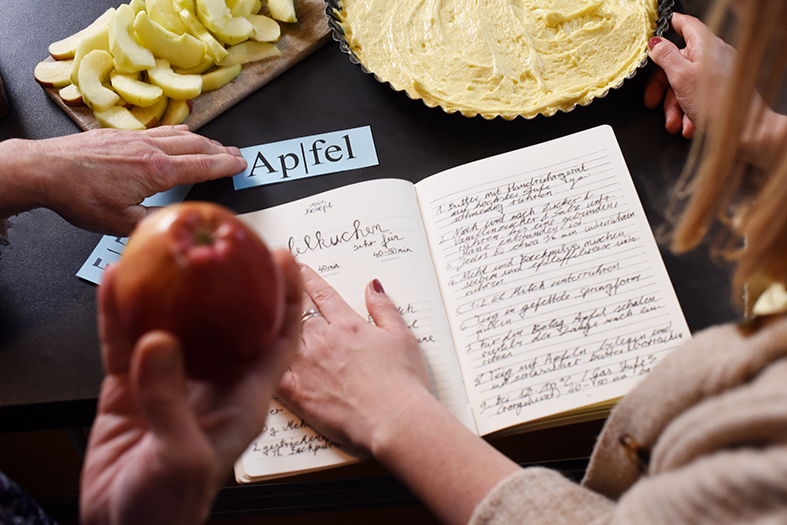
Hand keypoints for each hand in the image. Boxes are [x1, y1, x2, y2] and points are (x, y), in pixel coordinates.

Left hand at [0, 126, 246, 234]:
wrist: (46, 170)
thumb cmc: (78, 196)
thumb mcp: (121, 222)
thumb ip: (153, 222)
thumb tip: (172, 223)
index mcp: (156, 170)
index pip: (202, 166)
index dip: (225, 165)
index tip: (241, 164)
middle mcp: (150, 149)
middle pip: (197, 146)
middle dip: (220, 151)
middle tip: (237, 155)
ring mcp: (136, 138)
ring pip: (180, 135)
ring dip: (203, 141)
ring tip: (216, 145)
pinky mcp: (122, 134)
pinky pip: (161, 130)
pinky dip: (180, 133)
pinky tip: (180, 133)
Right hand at [80, 249, 301, 524]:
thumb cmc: (171, 508)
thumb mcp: (184, 457)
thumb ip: (172, 400)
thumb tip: (160, 341)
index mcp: (244, 399)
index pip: (277, 339)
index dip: (286, 299)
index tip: (285, 259)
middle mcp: (214, 382)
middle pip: (229, 321)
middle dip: (229, 282)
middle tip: (222, 243)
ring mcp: (171, 381)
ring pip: (175, 323)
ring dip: (170, 288)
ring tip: (165, 250)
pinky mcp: (131, 388)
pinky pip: (125, 341)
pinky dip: (119, 313)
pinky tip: (115, 284)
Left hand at [278, 266, 520, 524]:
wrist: (395, 418)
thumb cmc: (403, 382)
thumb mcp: (403, 336)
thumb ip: (384, 308)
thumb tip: (373, 285)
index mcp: (348, 326)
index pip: (323, 295)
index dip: (309, 280)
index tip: (298, 268)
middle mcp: (323, 340)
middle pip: (298, 316)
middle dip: (289, 305)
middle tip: (277, 293)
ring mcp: (307, 366)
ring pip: (282, 339)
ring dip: (275, 331)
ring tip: (261, 322)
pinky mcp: (299, 393)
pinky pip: (273, 372)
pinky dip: (264, 363)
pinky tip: (253, 357)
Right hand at [644, 13, 738, 137]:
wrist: (743, 129)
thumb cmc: (719, 103)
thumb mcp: (682, 77)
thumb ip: (666, 57)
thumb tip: (654, 43)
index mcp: (705, 46)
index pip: (685, 25)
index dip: (669, 26)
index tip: (655, 35)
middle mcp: (713, 56)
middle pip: (677, 63)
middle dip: (664, 88)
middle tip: (654, 103)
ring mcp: (718, 73)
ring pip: (684, 84)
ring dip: (675, 106)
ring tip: (675, 123)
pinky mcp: (720, 90)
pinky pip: (696, 96)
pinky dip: (688, 111)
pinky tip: (688, 124)